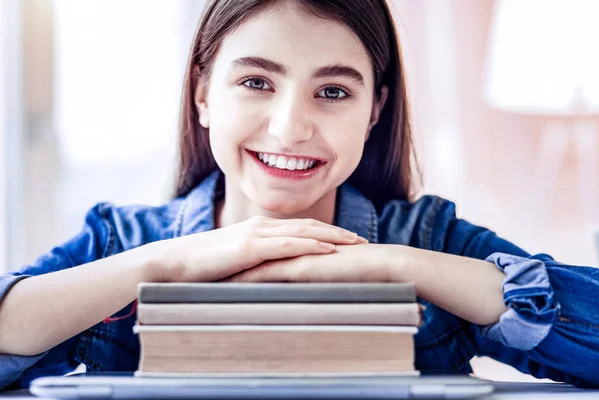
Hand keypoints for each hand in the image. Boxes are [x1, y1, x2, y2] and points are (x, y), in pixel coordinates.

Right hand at [146, 216, 367, 282]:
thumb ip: (253, 264)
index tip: (347, 239)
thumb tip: (269, 277)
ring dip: (333, 236)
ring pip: (304, 232)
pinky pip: (287, 244)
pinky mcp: (249, 247)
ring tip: (355, 243)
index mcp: (259, 230)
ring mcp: (256, 235)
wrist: (173, 262)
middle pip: (309, 226)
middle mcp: (262, 227)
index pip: (300, 228)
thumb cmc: (201, 266)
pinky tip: (329, 250)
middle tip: (362, 240)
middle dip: (338, 232)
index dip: (326, 232)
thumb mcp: (234, 263)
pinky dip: (311, 245)